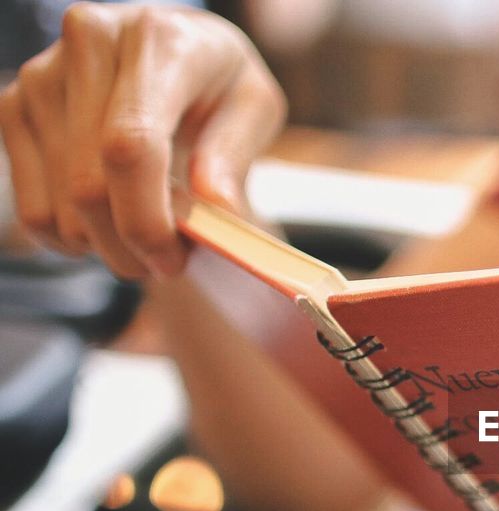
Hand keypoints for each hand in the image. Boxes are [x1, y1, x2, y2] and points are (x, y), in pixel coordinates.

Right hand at [0, 3, 284, 279]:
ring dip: (106, 247)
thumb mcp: (254, 107)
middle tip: (168, 261)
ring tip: (147, 233)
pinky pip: (33, 209)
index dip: (148, 220)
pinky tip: (107, 227)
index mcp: (157, 41)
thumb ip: (233, 154)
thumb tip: (215, 209)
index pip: (131, 146)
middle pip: (90, 187)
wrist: (173, 49)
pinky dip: (72, 239)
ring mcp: (41, 75)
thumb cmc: (220, 85)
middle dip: (131, 247)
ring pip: (60, 208)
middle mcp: (88, 44)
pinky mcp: (13, 106)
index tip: (173, 259)